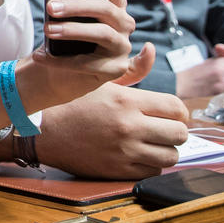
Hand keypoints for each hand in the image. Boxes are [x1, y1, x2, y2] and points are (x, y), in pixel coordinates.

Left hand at [0, 0, 141, 132]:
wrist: (63, 71)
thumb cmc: (66, 35)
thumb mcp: (66, 16)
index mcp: (114, 2)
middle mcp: (124, 22)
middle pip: (105, 7)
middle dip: (75, 6)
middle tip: (50, 7)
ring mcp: (123, 45)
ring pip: (102, 33)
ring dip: (72, 30)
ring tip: (48, 30)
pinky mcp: (116, 68)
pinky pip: (88, 63)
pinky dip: (60, 60)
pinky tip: (41, 56)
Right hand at [35, 82, 189, 178]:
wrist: (44, 130)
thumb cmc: (73, 102)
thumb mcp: (99, 80)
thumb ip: (131, 70)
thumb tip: (152, 50)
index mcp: (126, 101)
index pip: (176, 107)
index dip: (179, 111)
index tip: (172, 114)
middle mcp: (129, 127)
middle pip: (180, 134)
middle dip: (175, 130)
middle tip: (163, 129)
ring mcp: (124, 151)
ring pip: (171, 156)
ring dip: (165, 149)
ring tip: (152, 143)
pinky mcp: (117, 170)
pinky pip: (153, 171)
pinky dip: (150, 164)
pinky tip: (138, 155)